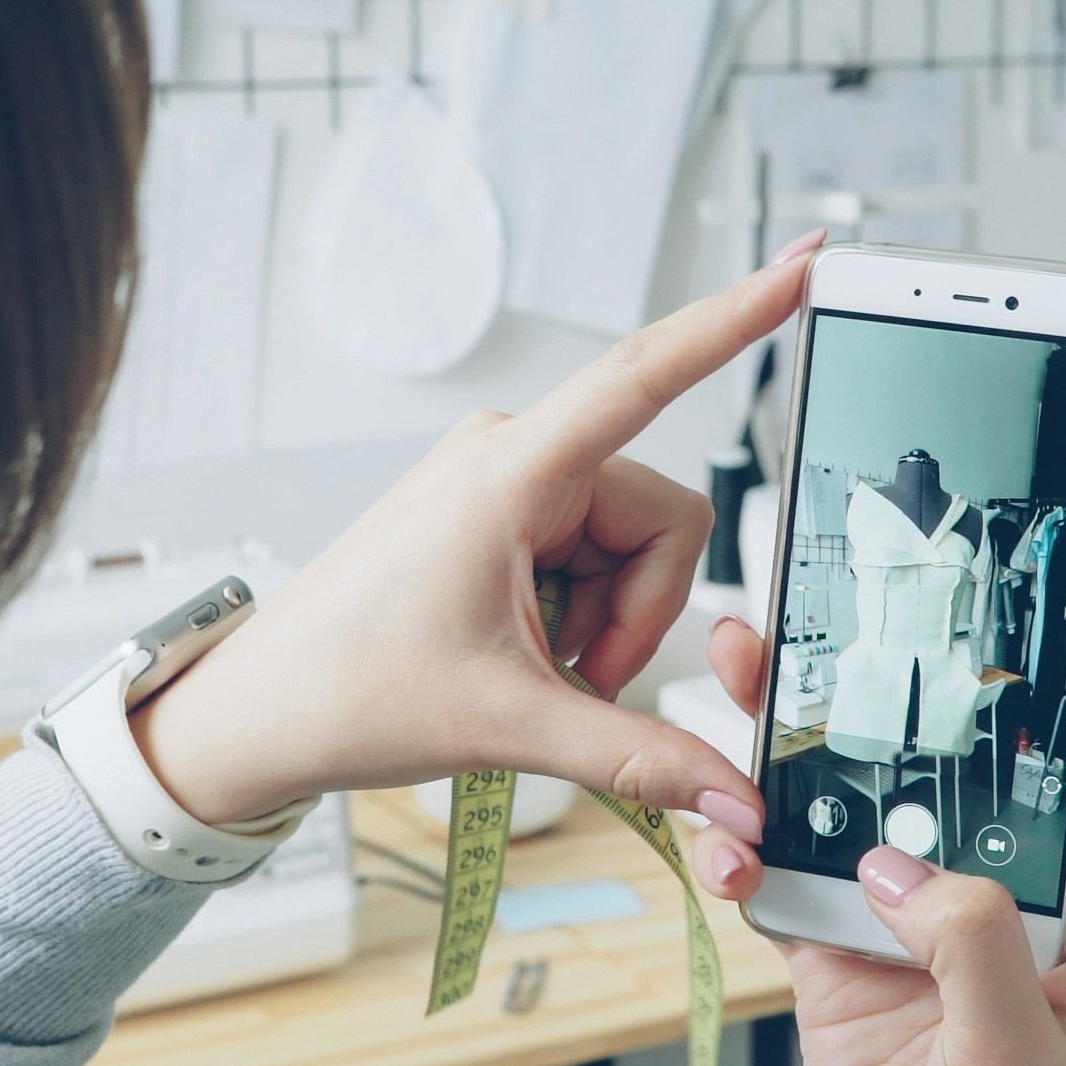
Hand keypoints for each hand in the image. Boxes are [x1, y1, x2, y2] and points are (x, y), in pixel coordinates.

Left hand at [128, 234, 827, 829]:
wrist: (263, 712)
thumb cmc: (351, 690)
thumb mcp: (511, 728)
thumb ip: (640, 761)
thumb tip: (735, 799)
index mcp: (512, 470)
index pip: (646, 374)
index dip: (734, 319)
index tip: (802, 266)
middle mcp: (516, 455)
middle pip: (663, 521)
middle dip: (637, 616)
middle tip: (568, 678)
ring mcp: (511, 484)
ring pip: (636, 550)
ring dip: (607, 625)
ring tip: (530, 669)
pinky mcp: (505, 515)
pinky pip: (597, 561)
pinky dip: (583, 621)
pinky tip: (524, 654)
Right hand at [698, 539, 1065, 1065]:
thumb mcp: (1021, 1060)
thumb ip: (972, 950)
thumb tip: (909, 871)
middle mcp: (1011, 890)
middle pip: (977, 742)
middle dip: (929, 654)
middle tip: (886, 577)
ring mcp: (918, 912)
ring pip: (866, 785)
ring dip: (808, 726)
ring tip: (751, 660)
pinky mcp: (840, 946)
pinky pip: (787, 866)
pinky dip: (745, 842)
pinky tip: (721, 828)